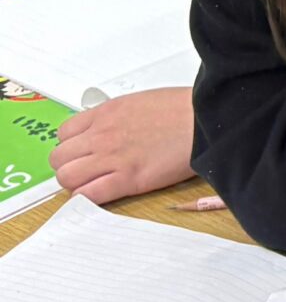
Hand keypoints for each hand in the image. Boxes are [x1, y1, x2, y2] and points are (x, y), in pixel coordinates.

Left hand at [51, 87, 196, 204]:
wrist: (208, 119)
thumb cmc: (185, 109)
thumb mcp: (141, 102)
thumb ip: (120, 116)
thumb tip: (114, 130)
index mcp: (106, 113)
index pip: (64, 134)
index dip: (73, 146)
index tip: (85, 153)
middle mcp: (102, 135)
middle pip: (60, 158)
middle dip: (70, 166)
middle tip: (88, 172)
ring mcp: (113, 158)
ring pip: (67, 177)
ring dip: (76, 184)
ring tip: (94, 185)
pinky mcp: (129, 179)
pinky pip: (89, 194)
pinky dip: (87, 199)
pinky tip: (99, 197)